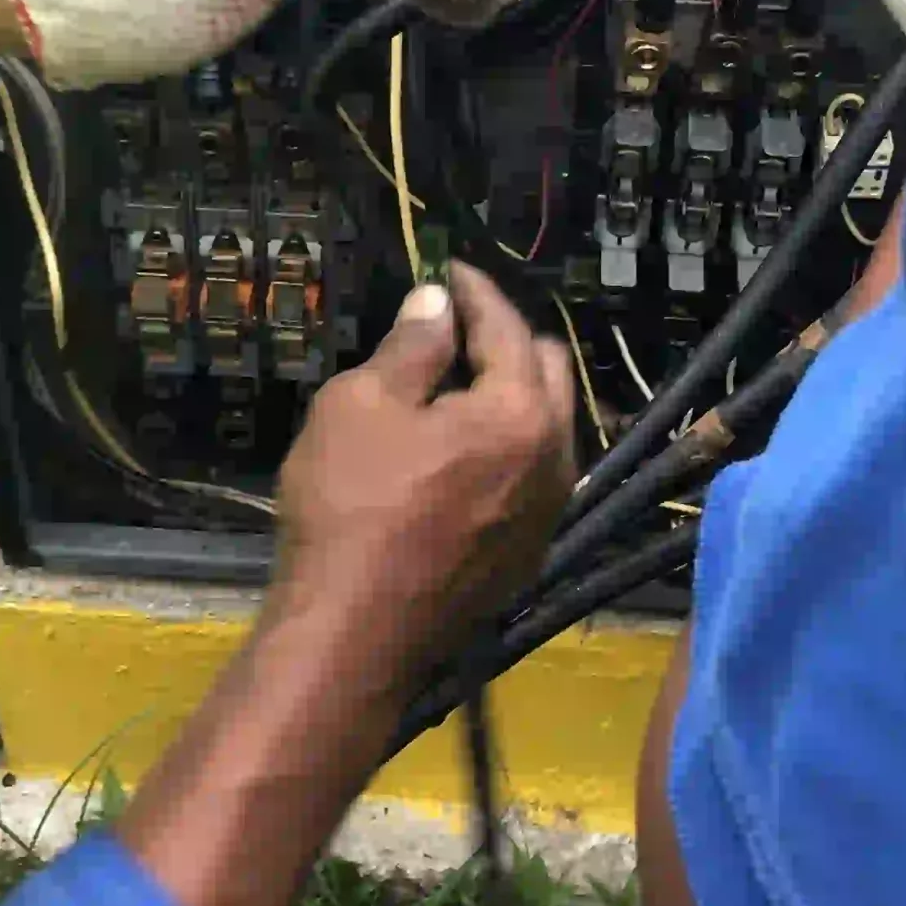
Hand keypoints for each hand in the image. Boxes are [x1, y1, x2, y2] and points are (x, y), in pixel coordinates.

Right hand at [275, 264, 575, 679]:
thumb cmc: (351, 506)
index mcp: (522, 413)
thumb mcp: (362, 405)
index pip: (508, 328)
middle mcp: (555, 459)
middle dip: (505, 338)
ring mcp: (547, 513)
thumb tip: (438, 304)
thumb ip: (412, 347)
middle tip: (452, 327)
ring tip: (452, 386)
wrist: (352, 636)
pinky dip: (502, 447)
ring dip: (508, 395)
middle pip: (547, 373)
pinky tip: (457, 451)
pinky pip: (527, 477)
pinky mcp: (526, 555)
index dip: (475, 291)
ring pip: (544, 428)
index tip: (448, 269)